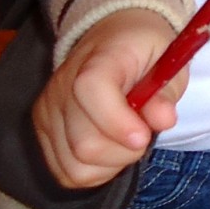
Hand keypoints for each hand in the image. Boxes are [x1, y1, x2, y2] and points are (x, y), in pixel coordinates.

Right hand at [31, 9, 186, 189]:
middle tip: (143, 135)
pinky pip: (66, 172)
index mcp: (100, 59)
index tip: (143, 136)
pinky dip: (94, 172)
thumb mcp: (167, 61)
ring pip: (75, 165)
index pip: (90, 90)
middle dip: (125, 152)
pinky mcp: (42, 130)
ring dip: (110, 165)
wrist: (112, 36)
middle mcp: (63, 85)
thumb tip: (163, 119)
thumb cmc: (143, 51)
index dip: (117, 122)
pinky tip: (108, 152)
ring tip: (124, 142)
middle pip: (85, 142)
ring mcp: (48, 110)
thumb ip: (166, 92)